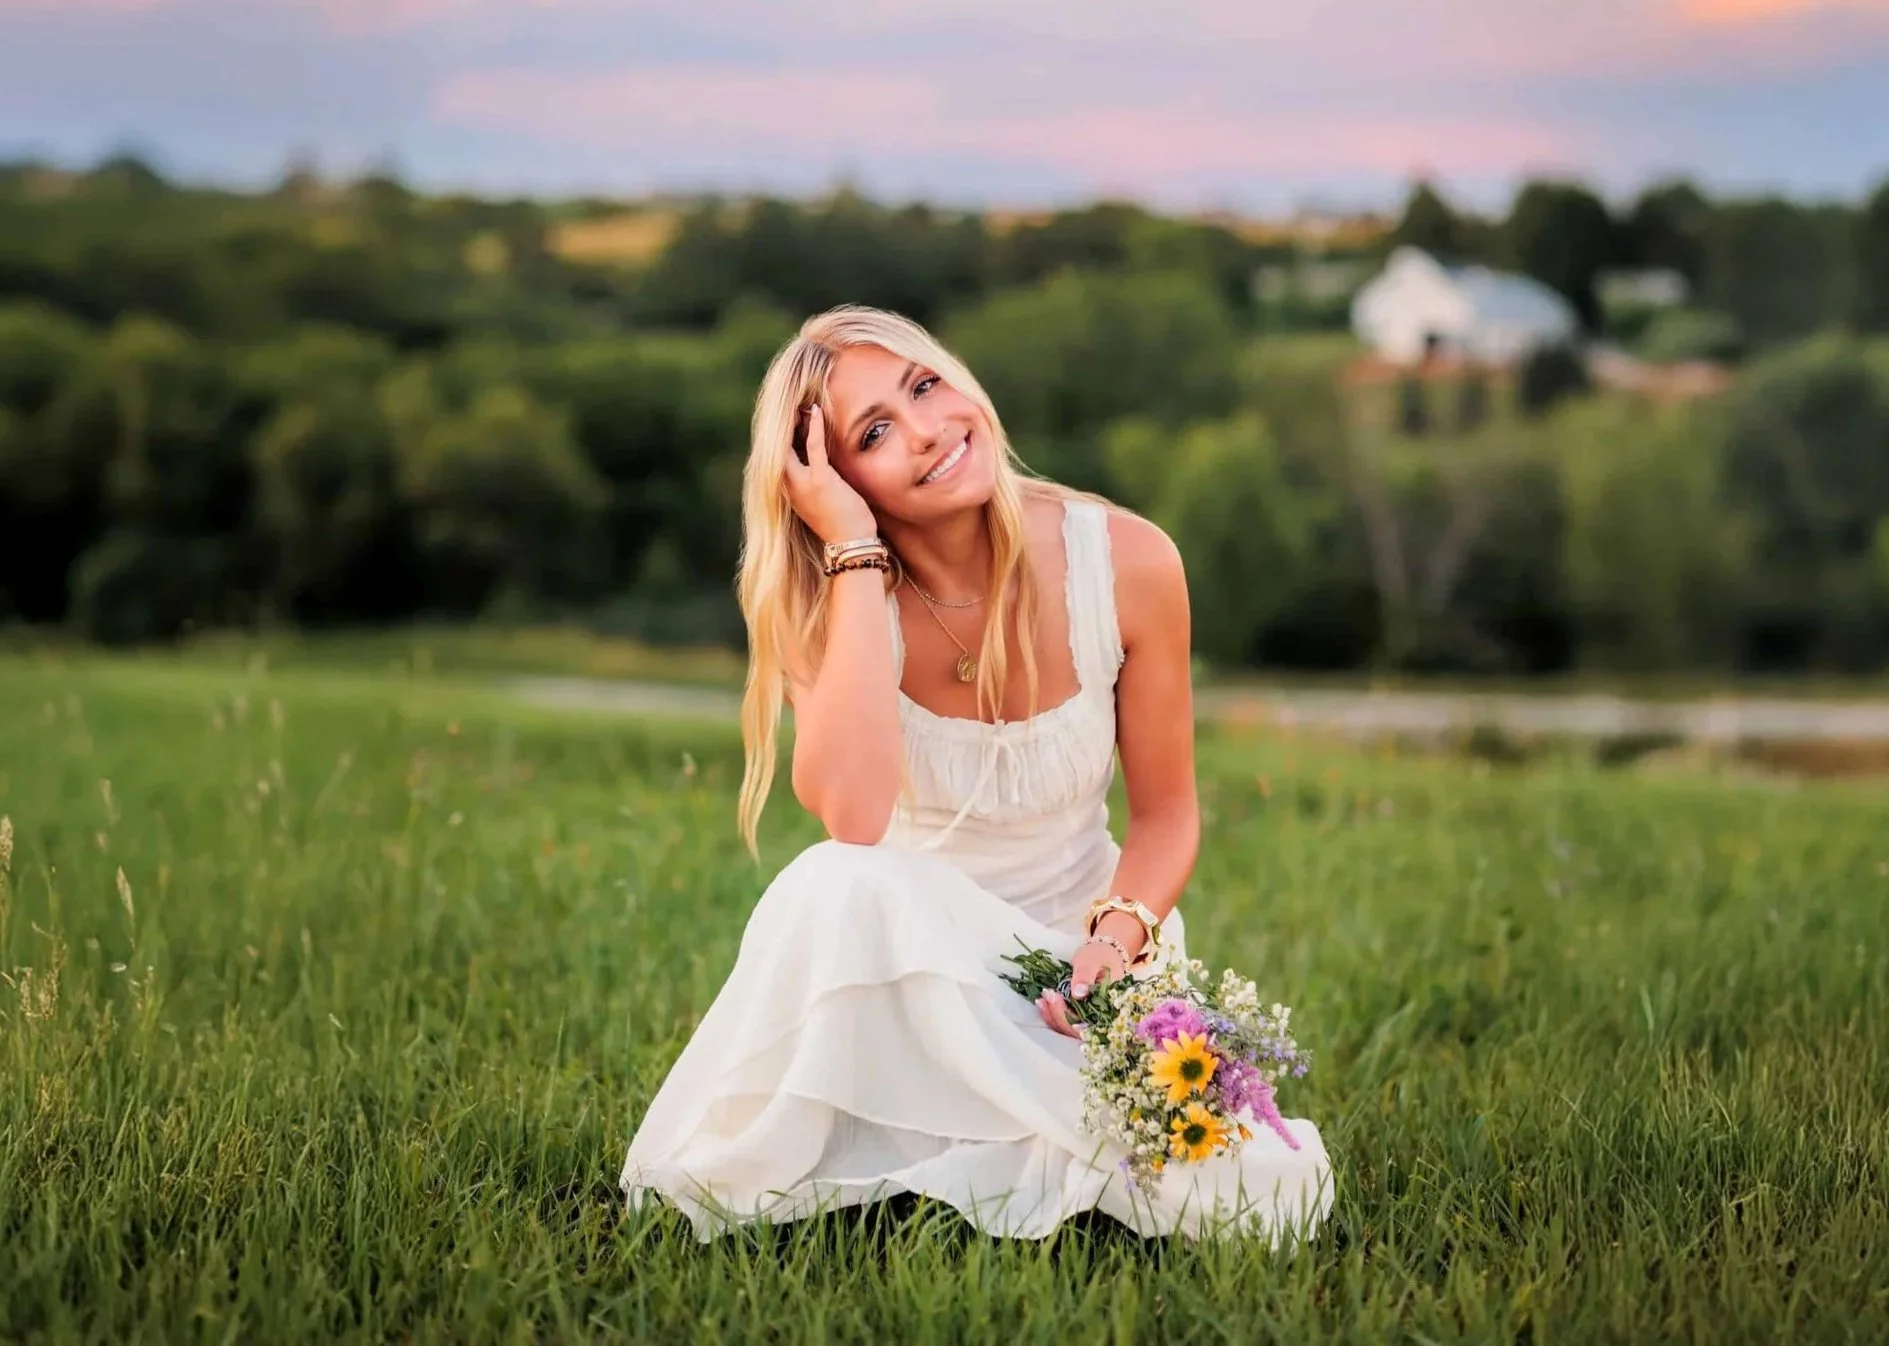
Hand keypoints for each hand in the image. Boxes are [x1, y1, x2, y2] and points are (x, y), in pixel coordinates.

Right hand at [784, 404, 875, 544]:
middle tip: (793, 408)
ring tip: (802, 406)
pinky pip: (813, 447)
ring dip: (795, 422)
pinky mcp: (820, 481)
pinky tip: (814, 411)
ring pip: (789, 445)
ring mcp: (803, 484)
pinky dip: (814, 427)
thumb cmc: (841, 524)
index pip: (776, 459)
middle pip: (776, 449)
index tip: (787, 420)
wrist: (851, 544)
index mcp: (788, 492)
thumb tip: (816, 463)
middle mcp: (789, 487)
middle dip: (782, 427)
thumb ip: (811, 483)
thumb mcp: (818, 503)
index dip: (779, 438)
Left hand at [1035, 936, 1128, 1039]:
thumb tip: (1078, 993)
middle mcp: (1101, 1018)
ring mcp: (1090, 1018)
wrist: (1102, 955)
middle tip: (1047, 995)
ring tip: (1041, 1000)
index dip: (1071, 1018)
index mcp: (1111, 1007)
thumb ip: (1086, 975)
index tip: (1056, 1000)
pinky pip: (1065, 1021)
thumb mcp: (1092, 960)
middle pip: (1078, 1031)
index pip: (1091, 1024)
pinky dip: (1052, 1014)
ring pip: (1069, 1028)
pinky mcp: (1080, 1015)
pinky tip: (1043, 1003)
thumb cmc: (1101, 956)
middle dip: (1058, 1015)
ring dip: (1052, 1017)